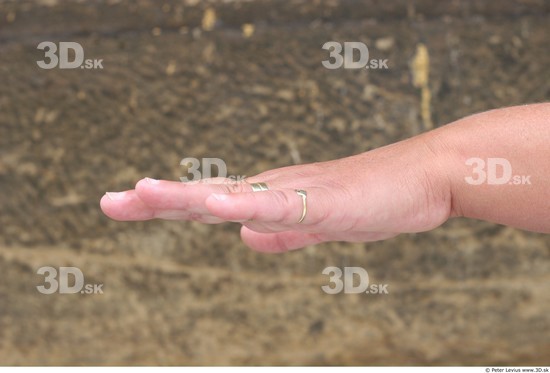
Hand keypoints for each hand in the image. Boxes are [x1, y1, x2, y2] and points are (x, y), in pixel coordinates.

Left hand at [100, 133, 452, 251]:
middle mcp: (275, 189)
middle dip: (157, 200)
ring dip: (188, 197)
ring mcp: (297, 194)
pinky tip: (219, 205)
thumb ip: (281, 232)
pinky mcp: (324, 203)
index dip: (165, 204)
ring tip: (143, 194)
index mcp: (270, 198)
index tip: (125, 203)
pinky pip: (282, 207)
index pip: (207, 201)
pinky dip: (249, 206)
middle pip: (207, 196)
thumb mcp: (316, 226)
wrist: (421, 179)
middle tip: (110, 202)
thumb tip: (246, 239)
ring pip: (234, 197)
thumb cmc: (371, 199)